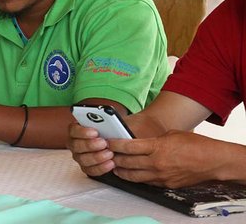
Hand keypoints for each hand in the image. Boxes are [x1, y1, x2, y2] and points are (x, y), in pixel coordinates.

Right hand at [67, 122, 114, 176]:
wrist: (118, 144)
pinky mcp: (87, 167)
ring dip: (96, 157)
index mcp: (77, 130)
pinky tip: (111, 163)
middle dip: (90, 145)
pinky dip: (101, 168)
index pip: (73, 130)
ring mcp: (80, 156)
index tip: (95, 132)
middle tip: (104, 143)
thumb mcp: (112, 122)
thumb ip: (107, 121)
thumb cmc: (113, 131)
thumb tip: (111, 121)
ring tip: (110, 154)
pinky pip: (90, 170)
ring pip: (83, 159)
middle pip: (76, 145)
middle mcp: (75, 143)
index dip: (82, 132)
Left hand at [109, 130, 228, 187]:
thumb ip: (153, 139)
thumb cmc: (195, 144)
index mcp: (157, 147)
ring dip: (122, 171)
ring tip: (114, 167)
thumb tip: (140, 142)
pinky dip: (137, 178)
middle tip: (106, 155)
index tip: (107, 142)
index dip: (115, 145)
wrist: (213, 161)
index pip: (128, 146)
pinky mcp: (166, 184)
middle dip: (114, 158)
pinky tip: (131, 174)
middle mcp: (156, 163)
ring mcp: (161, 176)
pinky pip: (146, 182)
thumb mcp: (171, 134)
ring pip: (134, 176)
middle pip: (127, 162)